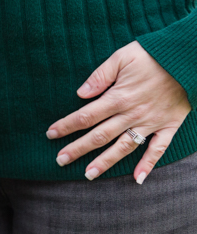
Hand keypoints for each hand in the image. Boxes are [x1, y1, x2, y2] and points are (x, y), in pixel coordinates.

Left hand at [47, 41, 190, 183]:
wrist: (187, 58)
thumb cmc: (151, 55)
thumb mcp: (121, 57)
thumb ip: (100, 76)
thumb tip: (81, 94)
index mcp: (118, 97)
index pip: (86, 116)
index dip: (66, 126)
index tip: (51, 134)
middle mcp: (132, 114)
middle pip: (100, 135)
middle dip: (78, 148)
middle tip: (60, 160)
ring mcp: (151, 122)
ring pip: (124, 147)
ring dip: (106, 162)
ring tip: (89, 174)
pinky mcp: (169, 126)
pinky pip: (158, 149)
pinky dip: (148, 165)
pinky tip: (137, 179)